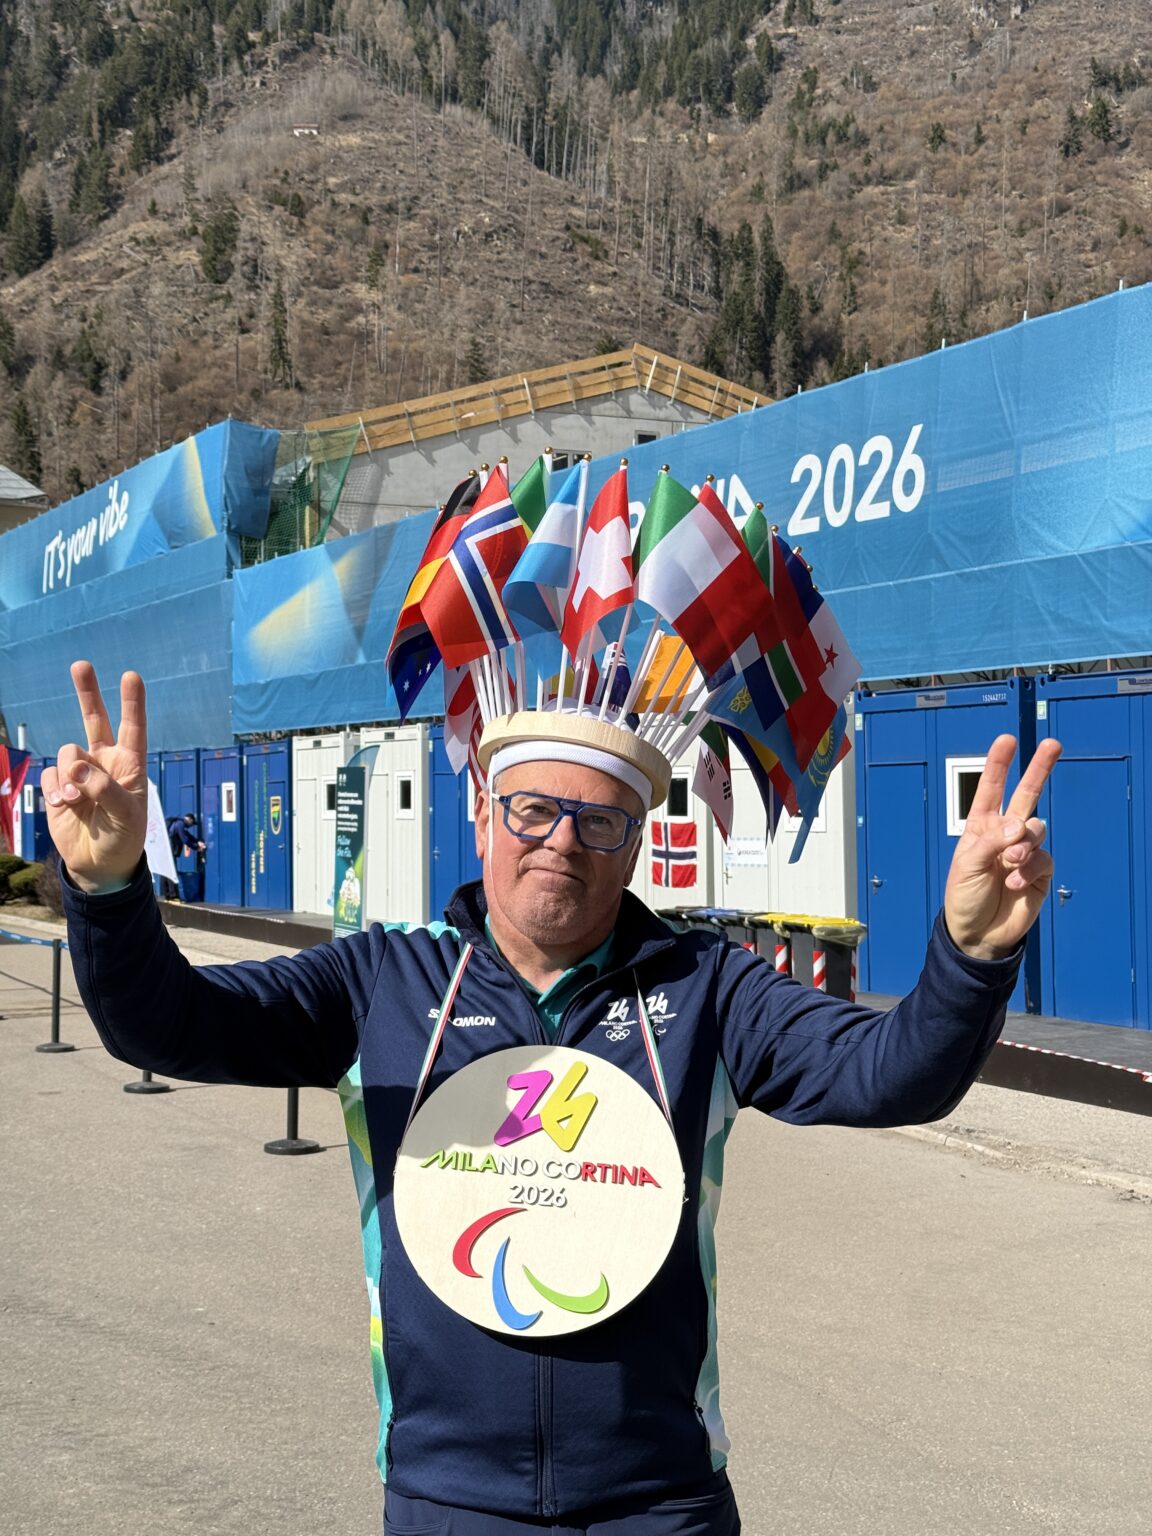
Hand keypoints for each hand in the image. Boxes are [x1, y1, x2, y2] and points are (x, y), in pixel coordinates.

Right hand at [42, 661, 148, 893]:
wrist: (99, 864)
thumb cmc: (123, 838)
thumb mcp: (126, 815)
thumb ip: (105, 789)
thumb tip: (76, 768)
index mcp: (130, 765)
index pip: (133, 728)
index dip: (132, 703)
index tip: (131, 676)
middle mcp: (104, 763)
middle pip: (94, 719)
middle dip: (87, 692)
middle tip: (80, 665)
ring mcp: (80, 773)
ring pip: (67, 753)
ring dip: (68, 775)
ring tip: (75, 800)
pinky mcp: (58, 786)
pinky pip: (50, 774)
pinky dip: (54, 790)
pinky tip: (64, 806)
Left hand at [944, 734, 1061, 960]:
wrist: (978, 934)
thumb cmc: (964, 898)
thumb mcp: (967, 866)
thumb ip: (992, 842)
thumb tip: (1021, 825)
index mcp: (981, 828)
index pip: (990, 790)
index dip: (999, 765)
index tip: (1007, 740)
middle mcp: (1005, 834)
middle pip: (1026, 795)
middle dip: (1039, 769)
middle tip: (1053, 745)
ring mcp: (1024, 851)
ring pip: (1036, 828)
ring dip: (1022, 844)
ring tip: (1009, 864)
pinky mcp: (1040, 871)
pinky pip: (1043, 857)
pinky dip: (1029, 868)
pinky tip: (1015, 883)